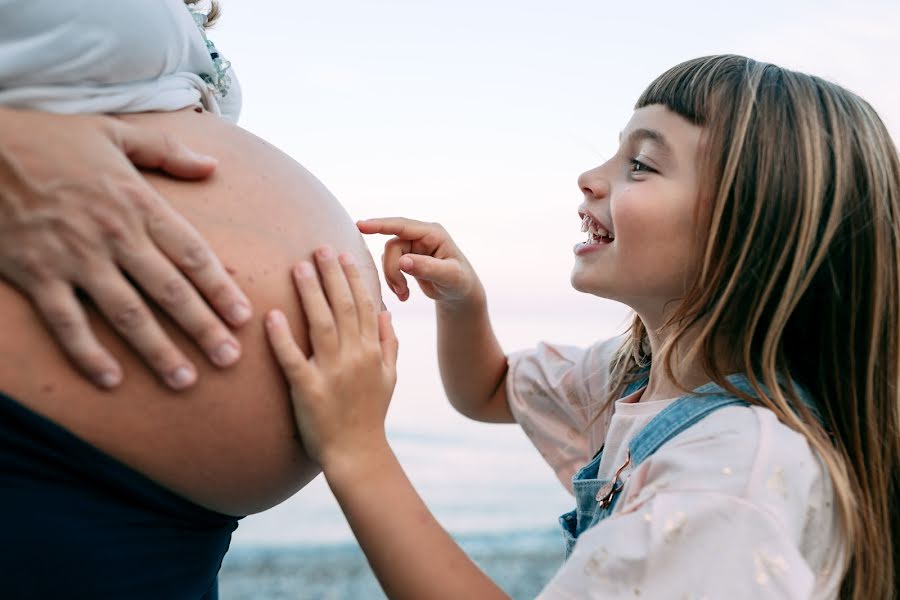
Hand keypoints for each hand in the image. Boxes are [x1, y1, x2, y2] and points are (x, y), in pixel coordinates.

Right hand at [0, 107, 252, 389]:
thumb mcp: (115, 131)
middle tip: (229, 360)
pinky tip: (111, 380)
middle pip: (169, 291)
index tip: (243, 317)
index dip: (221, 288)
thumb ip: (167, 150)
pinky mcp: (36, 274)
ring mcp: (74, 258)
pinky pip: (66, 323)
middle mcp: (113, 235)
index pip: (192, 253)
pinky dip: (88, 354)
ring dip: (158, 350)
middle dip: (203, 328)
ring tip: (185, 380)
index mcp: (137, 202)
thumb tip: (212, 165)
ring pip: (126, 314)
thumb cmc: (50, 139)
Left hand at [265, 246, 398, 467]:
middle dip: (331, 274)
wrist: (358, 454)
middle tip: (319, 248)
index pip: (363, 305)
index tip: (344, 254)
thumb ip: (388, 343)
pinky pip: (293, 358)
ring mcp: (331, 373)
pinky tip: (271, 315)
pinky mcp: (308, 390)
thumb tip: (386, 312)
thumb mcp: (389, 377)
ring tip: (297, 266)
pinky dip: (282, 337)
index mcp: (371, 351)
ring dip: (309, 293)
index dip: (353, 277)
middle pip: (342, 307)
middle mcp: (354, 357)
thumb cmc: (370, 415)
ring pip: (320, 324)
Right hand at [357, 217, 483, 307]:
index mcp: (432, 233)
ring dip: (393, 278)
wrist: (459, 292)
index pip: (402, 226)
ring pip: (388, 258)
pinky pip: (390, 266)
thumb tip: (403, 262)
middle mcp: (420, 236)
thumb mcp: (449, 276)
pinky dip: (393, 282)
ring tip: (404, 294)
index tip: (360, 225)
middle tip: (401, 291)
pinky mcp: (406, 257)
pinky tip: (404, 294)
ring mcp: (412, 246)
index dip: (380, 225)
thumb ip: (427, 268)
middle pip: (392, 246)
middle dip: (393, 270)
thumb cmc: (460, 282)